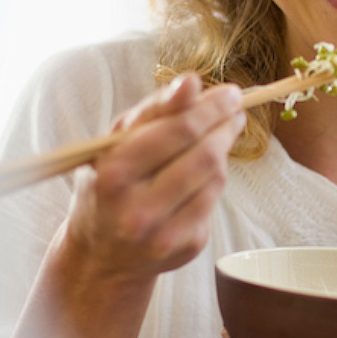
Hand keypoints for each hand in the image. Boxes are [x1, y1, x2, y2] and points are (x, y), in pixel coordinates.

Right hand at [64, 73, 245, 283]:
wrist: (100, 255)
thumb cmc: (112, 183)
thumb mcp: (118, 141)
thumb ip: (155, 109)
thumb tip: (192, 83)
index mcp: (114, 175)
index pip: (179, 131)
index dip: (212, 107)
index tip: (231, 93)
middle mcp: (137, 211)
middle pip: (204, 155)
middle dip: (226, 125)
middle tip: (236, 109)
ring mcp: (164, 234)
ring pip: (216, 176)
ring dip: (224, 149)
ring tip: (222, 133)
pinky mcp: (187, 247)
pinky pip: (216, 199)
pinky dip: (215, 178)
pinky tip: (206, 170)